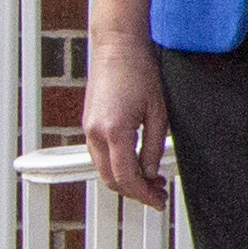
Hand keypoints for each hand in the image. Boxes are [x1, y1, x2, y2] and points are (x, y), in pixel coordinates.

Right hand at [80, 37, 169, 209]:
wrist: (118, 47)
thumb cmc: (140, 73)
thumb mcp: (159, 112)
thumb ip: (154, 147)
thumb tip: (152, 173)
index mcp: (114, 131)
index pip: (126, 177)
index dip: (143, 194)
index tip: (159, 201)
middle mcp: (95, 133)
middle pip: (110, 179)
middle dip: (135, 191)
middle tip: (158, 194)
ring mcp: (88, 129)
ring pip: (103, 169)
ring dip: (125, 180)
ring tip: (152, 181)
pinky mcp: (89, 125)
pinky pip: (100, 156)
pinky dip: (116, 166)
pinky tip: (136, 164)